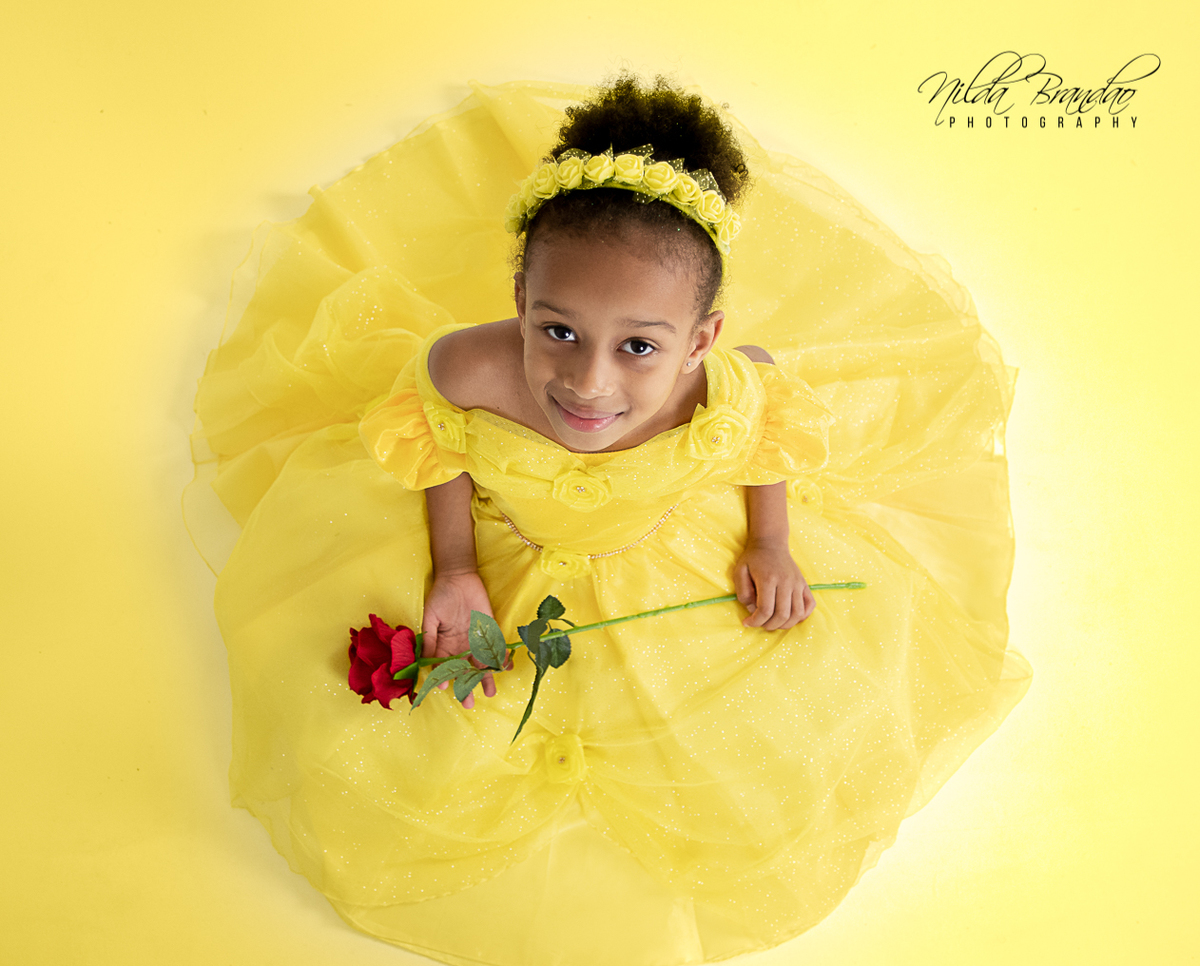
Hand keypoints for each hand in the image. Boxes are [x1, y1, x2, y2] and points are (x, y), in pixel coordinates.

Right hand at [422, 570, 505, 708]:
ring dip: (486, 678)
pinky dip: (501, 657)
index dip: (445, 678)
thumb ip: (430, 639)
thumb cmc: (440, 597)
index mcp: (444, 646)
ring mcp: (476, 640)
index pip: (445, 668)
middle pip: (465, 671)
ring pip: (482, 664)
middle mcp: (461, 647)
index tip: (445, 687)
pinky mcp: (490, 630)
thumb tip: (426, 661)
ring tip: (490, 692)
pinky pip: (496, 647)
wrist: (458, 577)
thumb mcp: (431, 618)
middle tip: (468, 703)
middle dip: (466, 687)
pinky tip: (505, 667)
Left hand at [733, 540, 815, 629]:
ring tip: (774, 623)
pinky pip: (809, 606)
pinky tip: (789, 616)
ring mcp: (797, 583)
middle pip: (782, 615)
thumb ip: (742, 592)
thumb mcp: (739, 571)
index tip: (747, 623)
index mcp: (768, 579)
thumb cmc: (753, 558)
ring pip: (797, 614)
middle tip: (760, 624)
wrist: (770, 543)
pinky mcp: (804, 584)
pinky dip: (801, 616)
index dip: (755, 621)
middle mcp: (786, 582)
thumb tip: (752, 609)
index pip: (765, 610)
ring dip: (785, 624)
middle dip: (769, 625)